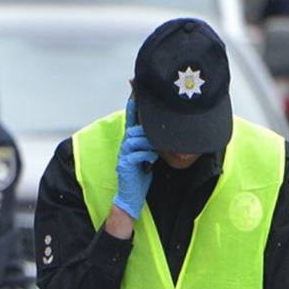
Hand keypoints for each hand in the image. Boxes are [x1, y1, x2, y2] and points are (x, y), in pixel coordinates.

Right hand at [113, 104, 156, 219]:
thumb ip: (152, 143)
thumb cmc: (142, 175)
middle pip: (135, 129)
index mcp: (130, 142)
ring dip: (148, 144)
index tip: (134, 92)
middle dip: (147, 131)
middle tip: (159, 135)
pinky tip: (151, 161)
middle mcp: (124, 146)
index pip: (131, 121)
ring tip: (154, 152)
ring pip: (135, 140)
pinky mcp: (125, 165)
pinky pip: (136, 154)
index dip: (132, 107)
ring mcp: (123, 155)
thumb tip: (165, 132)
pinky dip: (146, 156)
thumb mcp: (148, 156)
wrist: (131, 196)